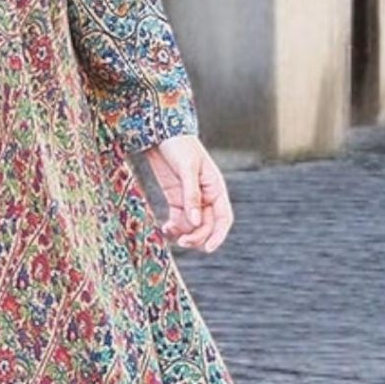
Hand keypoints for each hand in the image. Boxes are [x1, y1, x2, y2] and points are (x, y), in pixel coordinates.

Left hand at [144, 132, 231, 251]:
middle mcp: (206, 197)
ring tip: (170, 231)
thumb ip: (191, 195)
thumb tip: (195, 222)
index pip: (223, 218)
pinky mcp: (176, 200)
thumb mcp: (187, 168)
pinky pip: (179, 221)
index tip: (208, 249)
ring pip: (192, 227)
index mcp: (216, 188)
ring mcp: (191, 200)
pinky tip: (165, 228)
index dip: (218, 235)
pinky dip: (174, 228)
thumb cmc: (179, 145)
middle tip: (181, 241)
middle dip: (196, 236)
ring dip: (184, 234)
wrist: (161, 134)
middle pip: (207, 226)